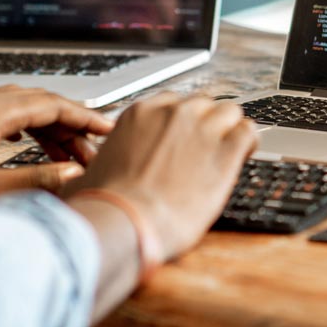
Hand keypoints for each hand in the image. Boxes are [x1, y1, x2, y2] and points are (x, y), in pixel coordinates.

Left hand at [0, 86, 114, 210]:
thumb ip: (38, 179)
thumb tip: (74, 172)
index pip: (53, 105)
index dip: (85, 118)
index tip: (107, 128)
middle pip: (40, 101)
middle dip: (71, 124)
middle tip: (93, 147)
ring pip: (22, 105)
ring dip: (49, 126)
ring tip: (69, 154)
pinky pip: (3, 111)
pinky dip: (27, 125)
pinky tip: (33, 142)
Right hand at [68, 94, 256, 261]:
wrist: (124, 222)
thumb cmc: (103, 206)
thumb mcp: (88, 174)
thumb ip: (94, 167)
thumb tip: (77, 180)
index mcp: (141, 114)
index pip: (174, 104)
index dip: (183, 123)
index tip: (184, 139)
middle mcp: (174, 114)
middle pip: (204, 104)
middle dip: (206, 124)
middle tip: (206, 149)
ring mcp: (202, 129)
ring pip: (230, 112)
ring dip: (230, 129)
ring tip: (229, 150)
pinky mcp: (226, 150)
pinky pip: (249, 132)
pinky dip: (249, 142)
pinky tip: (244, 155)